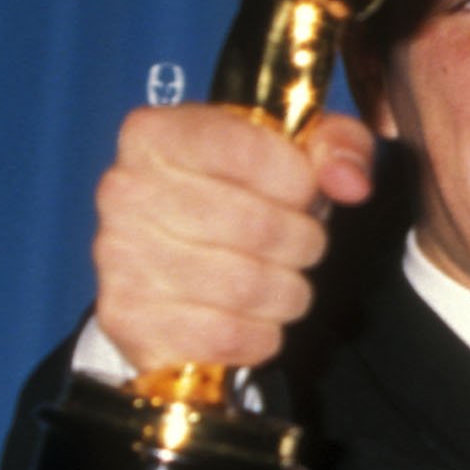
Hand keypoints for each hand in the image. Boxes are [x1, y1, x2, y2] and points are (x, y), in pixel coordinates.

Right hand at [89, 104, 376, 374]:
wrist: (173, 268)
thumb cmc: (237, 200)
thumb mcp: (293, 155)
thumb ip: (337, 145)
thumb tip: (349, 181)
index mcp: (156, 133)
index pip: (252, 151)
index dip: (299, 181)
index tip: (302, 193)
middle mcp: (125, 190)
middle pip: (259, 226)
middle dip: (302, 242)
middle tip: (299, 244)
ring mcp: (120, 256)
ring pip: (248, 286)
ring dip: (287, 291)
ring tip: (279, 280)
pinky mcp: (130, 319)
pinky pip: (228, 336)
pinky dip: (260, 334)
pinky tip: (251, 316)